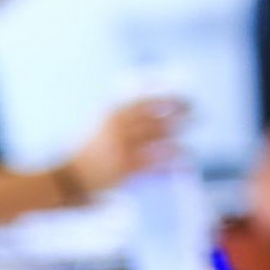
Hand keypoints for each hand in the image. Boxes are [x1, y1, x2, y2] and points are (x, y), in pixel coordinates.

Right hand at [67, 97, 181, 195]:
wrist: (70, 177)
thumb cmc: (89, 150)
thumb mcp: (103, 121)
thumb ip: (126, 110)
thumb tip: (152, 92)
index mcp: (116, 112)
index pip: (153, 100)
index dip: (175, 99)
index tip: (188, 101)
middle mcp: (122, 127)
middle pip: (163, 118)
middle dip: (185, 116)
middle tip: (198, 118)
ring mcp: (126, 148)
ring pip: (164, 140)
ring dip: (181, 143)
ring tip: (188, 149)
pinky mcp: (128, 169)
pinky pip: (160, 163)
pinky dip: (174, 164)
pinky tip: (183, 166)